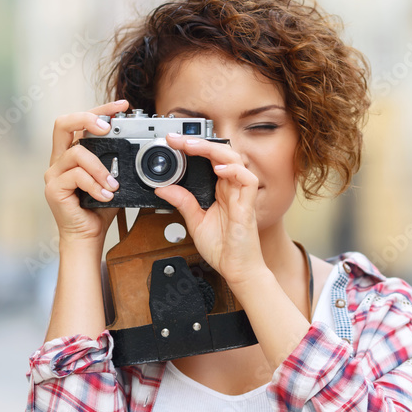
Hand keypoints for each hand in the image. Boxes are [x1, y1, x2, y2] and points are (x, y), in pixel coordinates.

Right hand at [44, 100, 128, 243]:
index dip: (100, 110)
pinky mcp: (54, 188)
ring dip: (100, 167)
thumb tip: (135, 145)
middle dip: (88, 119)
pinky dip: (95, 184)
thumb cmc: (99, 209)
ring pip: (77, 152)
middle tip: (108, 128)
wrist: (88, 236)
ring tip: (113, 185)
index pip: (80, 122)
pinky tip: (105, 196)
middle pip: (63, 123)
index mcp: (72, 154)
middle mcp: (60, 160)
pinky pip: (76, 175)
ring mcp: (54, 174)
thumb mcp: (113, 179)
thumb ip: (117, 162)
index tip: (121, 106)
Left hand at [153, 133, 265, 285]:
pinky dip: (234, 171)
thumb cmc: (223, 249)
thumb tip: (164, 188)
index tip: (173, 142)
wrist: (237, 270)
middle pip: (222, 153)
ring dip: (213, 150)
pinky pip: (247, 180)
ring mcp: (240, 196)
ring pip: (235, 159)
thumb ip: (183, 203)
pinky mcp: (247, 206)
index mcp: (221, 191)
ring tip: (193, 147)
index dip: (194, 147)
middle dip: (200, 142)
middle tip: (178, 140)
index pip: (209, 159)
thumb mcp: (195, 222)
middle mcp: (231, 189)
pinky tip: (218, 169)